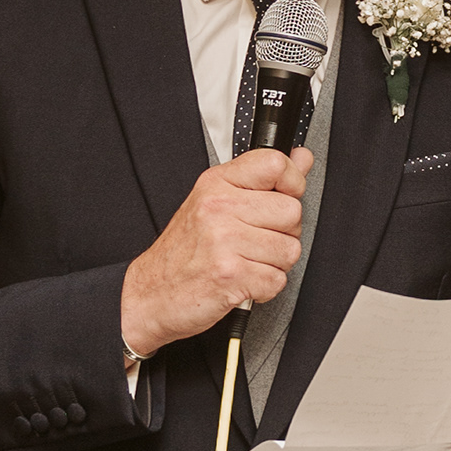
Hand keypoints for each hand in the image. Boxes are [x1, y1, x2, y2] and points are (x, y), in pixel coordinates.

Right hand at [121, 147, 311, 355]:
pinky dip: (264, 289)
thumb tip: (301, 157)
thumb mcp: (216, 202)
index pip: (275, 164)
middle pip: (292, 212)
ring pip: (289, 250)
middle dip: (284, 233)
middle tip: (256, 242)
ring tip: (247, 262)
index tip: (283, 196)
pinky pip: (277, 280)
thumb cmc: (183, 252)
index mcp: (217, 184)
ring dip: (274, 264)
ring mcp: (224, 240)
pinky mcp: (230, 275)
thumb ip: (262, 179)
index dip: (292, 183)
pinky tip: (243, 281)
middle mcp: (219, 207)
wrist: (149, 294)